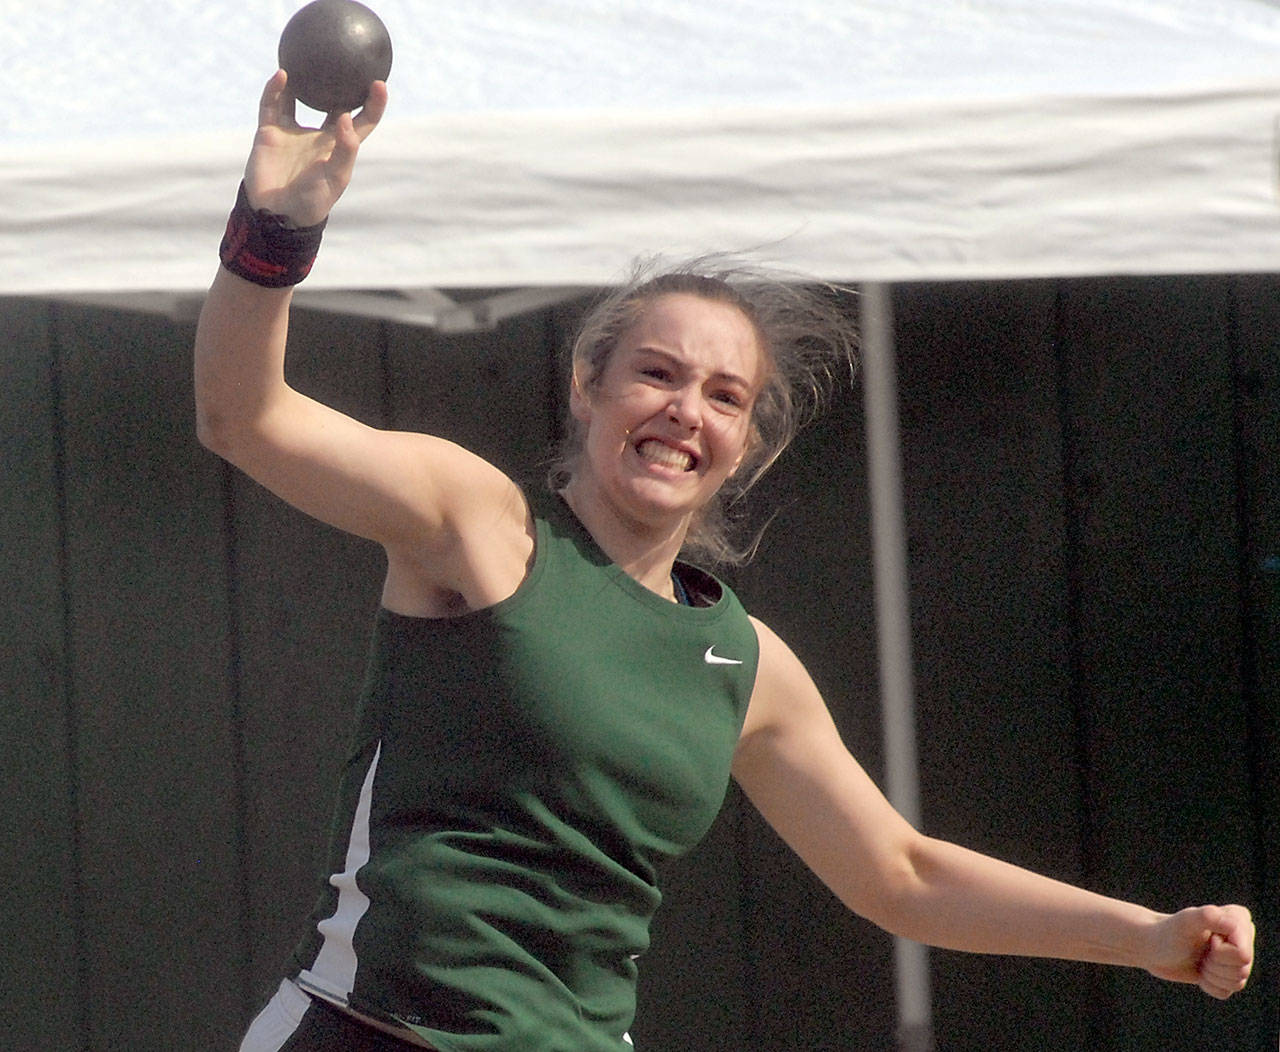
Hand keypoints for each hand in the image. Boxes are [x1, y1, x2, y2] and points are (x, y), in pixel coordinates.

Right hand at [243, 69, 387, 226]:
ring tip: (310, 58)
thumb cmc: (313, 201)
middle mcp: (318, 137)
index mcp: (340, 148)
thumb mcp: (336, 178)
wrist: (277, 215)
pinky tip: (282, 75)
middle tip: (346, 60)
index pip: (363, 121)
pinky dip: (275, 89)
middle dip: (341, 83)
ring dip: (303, 80)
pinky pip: (272, 104)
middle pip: (333, 103)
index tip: (379, 83)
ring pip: (299, 98)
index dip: (374, 104)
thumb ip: (345, 149)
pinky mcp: (270, 133)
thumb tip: (348, 116)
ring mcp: (294, 133)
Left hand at [1143, 904, 1253, 998]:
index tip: (1206, 940)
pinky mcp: (1227, 974)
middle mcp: (1243, 936)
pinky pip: (1225, 992)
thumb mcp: (1187, 921)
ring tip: (1199, 958)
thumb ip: (1209, 917)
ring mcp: (1236, 956)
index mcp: (1240, 918)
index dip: (1220, 953)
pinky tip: (1199, 970)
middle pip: (1242, 970)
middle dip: (1215, 965)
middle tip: (1199, 951)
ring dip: (1211, 975)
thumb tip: (1234, 924)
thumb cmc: (1169, 931)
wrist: (1152, 947)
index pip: (1243, 954)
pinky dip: (1208, 985)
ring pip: (1237, 983)